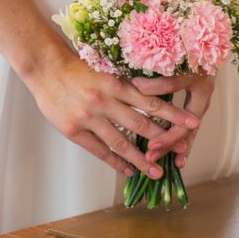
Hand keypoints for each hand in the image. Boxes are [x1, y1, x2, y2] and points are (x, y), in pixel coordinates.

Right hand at [29, 46, 200, 179]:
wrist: (46, 68)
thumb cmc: (77, 66)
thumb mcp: (106, 69)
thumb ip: (125, 84)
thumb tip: (151, 96)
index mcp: (116, 83)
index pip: (152, 101)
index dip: (174, 113)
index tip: (192, 121)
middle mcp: (105, 100)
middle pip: (141, 124)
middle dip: (164, 138)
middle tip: (181, 149)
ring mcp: (89, 117)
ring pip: (121, 143)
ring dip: (141, 159)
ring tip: (156, 172)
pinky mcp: (74, 130)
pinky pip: (99, 150)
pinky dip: (114, 162)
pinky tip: (127, 170)